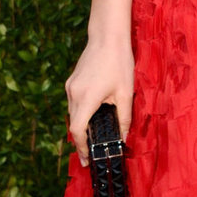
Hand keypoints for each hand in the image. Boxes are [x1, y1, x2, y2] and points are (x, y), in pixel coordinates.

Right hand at [65, 39, 133, 165]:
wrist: (107, 36)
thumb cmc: (119, 62)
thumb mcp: (126, 92)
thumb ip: (124, 118)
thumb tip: (124, 137)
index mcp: (87, 98)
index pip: (78, 130)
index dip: (81, 148)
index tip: (86, 160)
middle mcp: (73, 94)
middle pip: (74, 124)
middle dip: (82, 140)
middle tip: (92, 153)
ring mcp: (70, 87)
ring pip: (73, 113)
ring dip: (81, 126)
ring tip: (94, 137)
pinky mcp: (72, 81)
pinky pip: (74, 103)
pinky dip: (81, 113)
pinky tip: (93, 116)